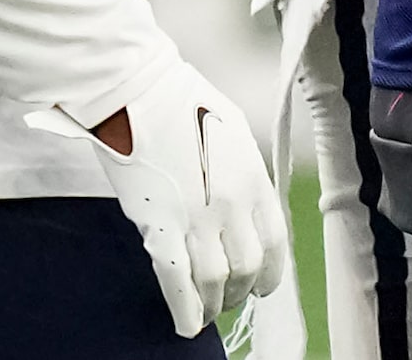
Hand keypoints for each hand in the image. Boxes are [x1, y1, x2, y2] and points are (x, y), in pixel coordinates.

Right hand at [29, 60, 287, 337]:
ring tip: (206, 312)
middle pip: (247, 267)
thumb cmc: (181, 102)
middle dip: (239, 291)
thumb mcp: (232, 132)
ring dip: (213, 303)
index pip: (275, 242)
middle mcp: (231, 202)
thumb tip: (242, 206)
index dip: (270, 273)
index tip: (262, 285)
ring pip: (216, 280)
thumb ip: (241, 174)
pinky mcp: (158, 223)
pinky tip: (185, 323)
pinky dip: (183, 307)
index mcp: (252, 177)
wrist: (137, 88)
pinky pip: (176, 278)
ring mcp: (196, 215)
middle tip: (228, 298)